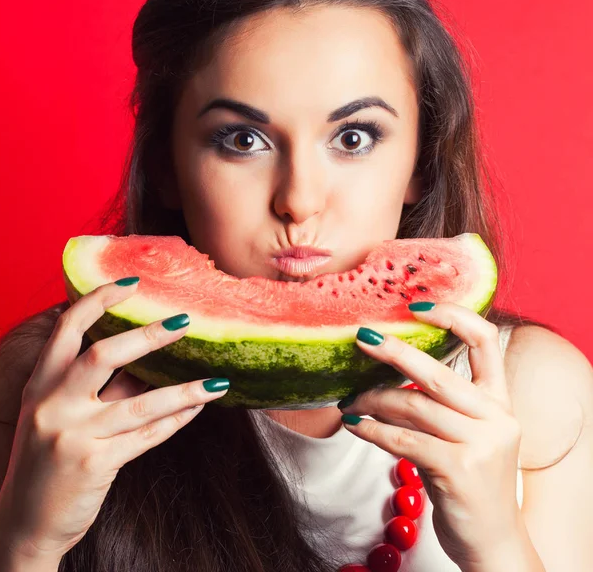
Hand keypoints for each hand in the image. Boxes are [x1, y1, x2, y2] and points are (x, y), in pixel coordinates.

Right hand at [0, 279, 228, 565]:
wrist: (23, 524)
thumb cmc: (47, 460)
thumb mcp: (59, 414)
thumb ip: (97, 386)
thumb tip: (146, 355)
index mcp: (40, 386)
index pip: (67, 330)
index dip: (99, 301)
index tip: (132, 284)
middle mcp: (52, 406)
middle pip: (101, 357)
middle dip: (146, 337)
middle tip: (184, 322)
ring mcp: (72, 436)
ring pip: (139, 404)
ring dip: (184, 390)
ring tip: (216, 381)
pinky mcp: (94, 465)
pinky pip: (147, 436)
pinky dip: (176, 420)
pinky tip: (199, 407)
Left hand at [337, 302, 522, 568]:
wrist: (494, 543)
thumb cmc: (472, 480)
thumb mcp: (469, 434)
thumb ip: (442, 403)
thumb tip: (388, 372)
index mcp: (500, 400)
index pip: (485, 340)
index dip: (452, 316)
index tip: (415, 306)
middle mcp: (496, 417)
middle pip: (437, 372)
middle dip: (393, 351)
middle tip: (361, 337)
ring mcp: (481, 444)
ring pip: (412, 406)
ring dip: (372, 401)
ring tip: (349, 401)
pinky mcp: (459, 470)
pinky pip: (402, 440)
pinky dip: (372, 431)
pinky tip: (354, 426)